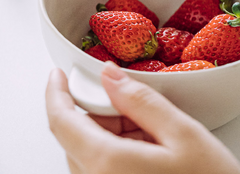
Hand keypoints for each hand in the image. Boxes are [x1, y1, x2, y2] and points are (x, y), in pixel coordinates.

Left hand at [46, 63, 239, 173]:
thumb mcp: (183, 134)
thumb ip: (142, 100)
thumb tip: (110, 75)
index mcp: (107, 165)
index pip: (61, 121)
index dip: (56, 92)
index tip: (59, 74)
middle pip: (77, 134)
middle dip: (101, 110)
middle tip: (133, 102)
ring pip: (91, 149)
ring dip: (114, 130)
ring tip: (153, 132)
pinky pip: (103, 166)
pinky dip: (119, 147)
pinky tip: (151, 148)